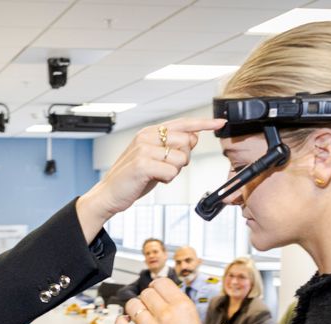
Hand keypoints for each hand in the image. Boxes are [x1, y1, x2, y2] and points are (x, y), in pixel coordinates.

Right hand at [76, 117, 225, 240]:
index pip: (183, 123)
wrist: (109, 193)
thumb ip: (171, 146)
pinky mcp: (142, 164)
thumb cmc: (133, 177)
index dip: (204, 123)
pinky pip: (171, 172)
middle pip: (187, 142)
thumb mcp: (153, 157)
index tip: (220, 122)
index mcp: (150, 132)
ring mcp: (144, 149)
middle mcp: (147, 136)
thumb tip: (194, 138)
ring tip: (157, 175)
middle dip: (183, 159)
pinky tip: (153, 180)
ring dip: (173, 172)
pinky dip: (166, 180)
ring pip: (181, 158)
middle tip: (166, 168)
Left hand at [115, 278, 228, 323]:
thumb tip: (161, 296)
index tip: (155, 291)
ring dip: (135, 309)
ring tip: (140, 317)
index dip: (157, 286)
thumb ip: (177, 308)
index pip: (161, 282)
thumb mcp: (194, 323)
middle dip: (147, 299)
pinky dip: (121, 321)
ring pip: (132, 304)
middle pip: (146, 293)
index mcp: (184, 308)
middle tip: (150, 308)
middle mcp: (167, 316)